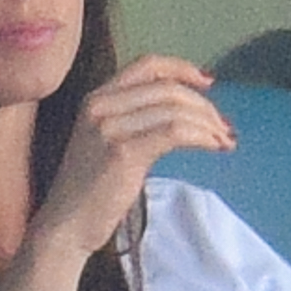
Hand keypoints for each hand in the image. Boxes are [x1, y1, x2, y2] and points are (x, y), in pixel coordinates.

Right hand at [30, 57, 232, 260]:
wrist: (65, 225)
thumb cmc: (93, 188)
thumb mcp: (109, 140)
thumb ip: (138, 117)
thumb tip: (191, 108)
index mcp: (96, 98)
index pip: (147, 65)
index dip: (183, 69)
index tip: (209, 83)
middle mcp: (99, 106)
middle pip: (168, 88)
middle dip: (205, 106)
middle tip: (224, 128)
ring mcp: (108, 128)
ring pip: (176, 110)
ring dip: (209, 124)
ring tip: (224, 141)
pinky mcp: (122, 152)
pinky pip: (176, 132)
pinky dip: (203, 136)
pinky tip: (215, 147)